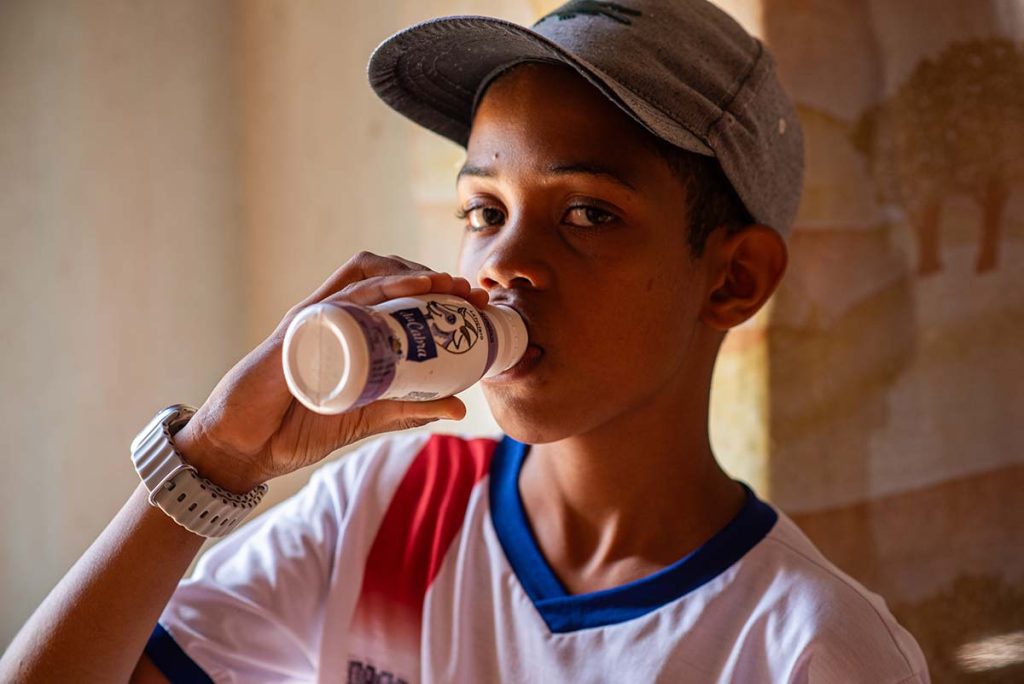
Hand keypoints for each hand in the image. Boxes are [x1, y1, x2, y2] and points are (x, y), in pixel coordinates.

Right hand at [172, 252, 489, 493]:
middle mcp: (332, 316)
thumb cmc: (296, 427)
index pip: (396, 290)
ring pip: (362, 276)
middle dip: (431, 275)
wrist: (243, 450)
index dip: (437, 288)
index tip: (474, 302)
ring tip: (443, 284)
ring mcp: (313, 321)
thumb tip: (459, 407)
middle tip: (468, 293)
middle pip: (384, 272)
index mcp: (350, 329)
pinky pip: (333, 304)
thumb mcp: (367, 416)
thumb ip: (408, 409)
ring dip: (407, 274)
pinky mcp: (294, 336)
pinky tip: (397, 294)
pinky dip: (369, 293)